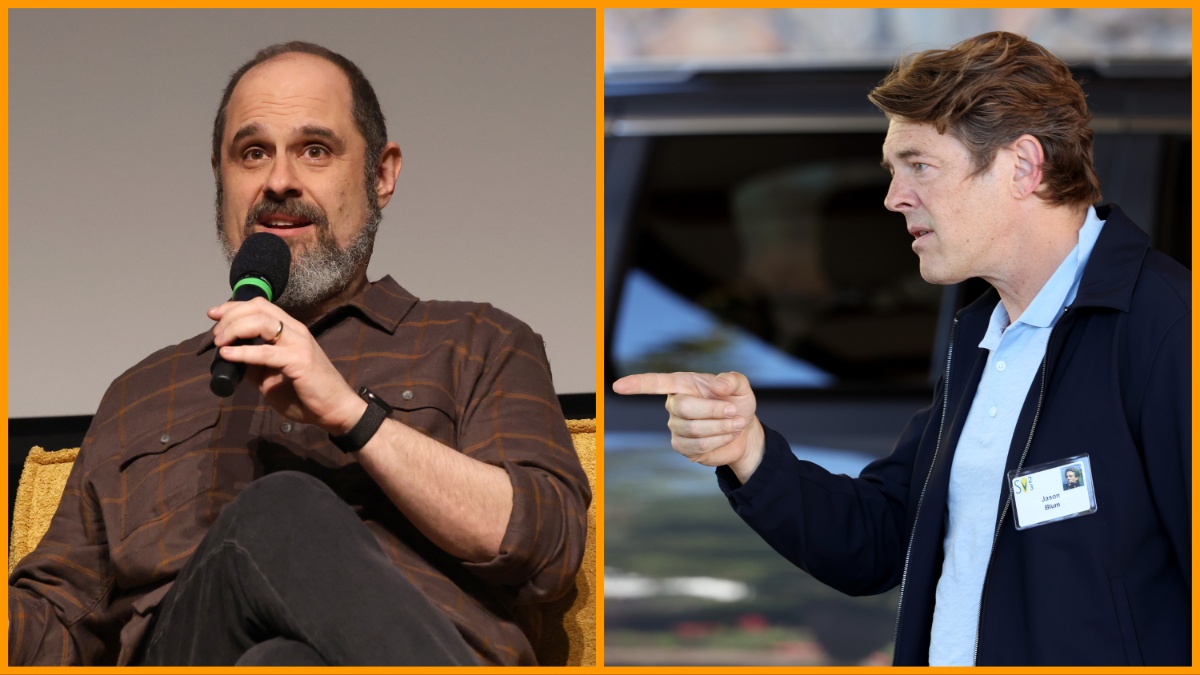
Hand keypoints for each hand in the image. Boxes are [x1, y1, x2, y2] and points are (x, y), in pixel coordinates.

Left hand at [208, 297, 365, 434]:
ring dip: (234, 329)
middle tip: (215, 334)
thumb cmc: (307, 395)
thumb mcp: (272, 377)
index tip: (214, 315)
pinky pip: (265, 352)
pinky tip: (227, 355)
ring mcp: (299, 343)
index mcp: (291, 331)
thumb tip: (230, 358)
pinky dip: (242, 352)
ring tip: (219, 343)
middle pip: (258, 308)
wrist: (335, 410)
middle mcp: (295, 331)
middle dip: (230, 316)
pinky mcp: (299, 360)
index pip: (260, 306)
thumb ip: (254, 365)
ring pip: (260, 322)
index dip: (234, 306)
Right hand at [612, 371, 765, 480]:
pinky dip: (720, 440)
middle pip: (683, 407)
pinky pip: (699, 445)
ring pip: (693, 429)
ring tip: (736, 423)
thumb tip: (717, 386)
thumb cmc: (736, 403)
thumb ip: (732, 380)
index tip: (618, 386)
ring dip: (721, 427)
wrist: (744, 431)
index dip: (637, 384)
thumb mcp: (740, 387)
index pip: (656, 383)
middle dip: (714, 410)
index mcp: (683, 384)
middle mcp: (674, 405)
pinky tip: (727, 435)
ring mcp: (676, 427)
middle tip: (734, 411)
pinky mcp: (683, 447)